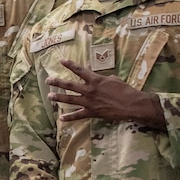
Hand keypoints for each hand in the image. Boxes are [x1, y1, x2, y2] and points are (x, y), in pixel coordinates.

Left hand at [48, 61, 164, 126]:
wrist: (131, 105)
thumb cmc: (125, 90)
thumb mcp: (114, 80)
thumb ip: (103, 79)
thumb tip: (99, 79)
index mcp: (95, 80)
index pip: (79, 70)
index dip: (70, 65)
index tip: (61, 61)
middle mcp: (89, 90)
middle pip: (69, 85)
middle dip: (57, 82)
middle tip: (48, 80)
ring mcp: (89, 102)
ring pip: (70, 100)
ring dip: (59, 98)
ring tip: (49, 96)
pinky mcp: (92, 112)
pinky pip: (78, 115)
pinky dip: (69, 117)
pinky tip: (61, 118)